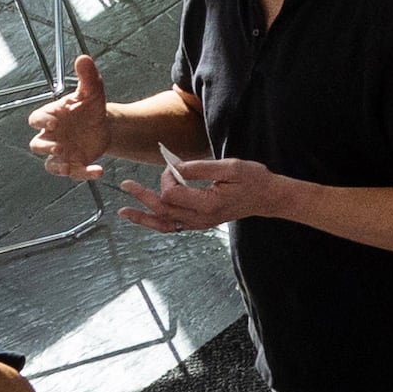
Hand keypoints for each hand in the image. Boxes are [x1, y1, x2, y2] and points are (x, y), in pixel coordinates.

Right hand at [28, 53, 115, 178]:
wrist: (102, 124)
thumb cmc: (89, 106)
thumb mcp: (92, 91)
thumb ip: (87, 76)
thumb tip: (84, 58)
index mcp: (51, 116)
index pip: (36, 119)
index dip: (41, 121)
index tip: (52, 122)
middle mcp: (51, 136)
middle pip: (37, 145)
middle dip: (45, 147)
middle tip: (59, 147)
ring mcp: (60, 152)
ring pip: (50, 164)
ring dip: (58, 166)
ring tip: (69, 166)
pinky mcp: (73, 163)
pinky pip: (74, 172)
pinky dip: (84, 174)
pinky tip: (99, 171)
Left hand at [121, 155, 283, 235]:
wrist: (268, 198)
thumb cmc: (254, 179)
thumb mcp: (231, 167)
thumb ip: (201, 168)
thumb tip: (176, 168)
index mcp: (208, 204)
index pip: (172, 193)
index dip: (166, 177)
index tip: (173, 164)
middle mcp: (201, 218)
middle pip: (163, 208)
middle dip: (143, 196)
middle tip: (125, 184)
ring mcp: (200, 223)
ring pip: (164, 223)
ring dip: (143, 216)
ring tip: (124, 212)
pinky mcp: (200, 224)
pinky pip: (173, 227)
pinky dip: (156, 223)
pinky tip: (145, 218)